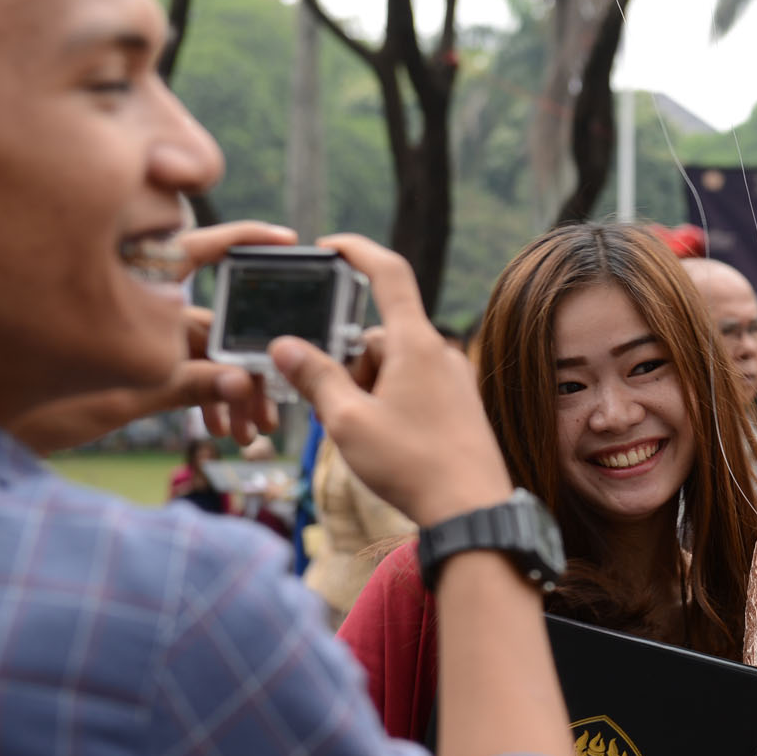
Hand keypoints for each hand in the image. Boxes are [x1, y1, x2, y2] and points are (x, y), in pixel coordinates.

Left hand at [8, 222, 295, 450]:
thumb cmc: (24, 392)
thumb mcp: (117, 395)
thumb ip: (184, 383)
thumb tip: (243, 382)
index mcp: (135, 292)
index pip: (200, 252)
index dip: (245, 242)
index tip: (287, 241)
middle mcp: (143, 309)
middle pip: (221, 324)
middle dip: (255, 364)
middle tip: (276, 403)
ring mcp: (142, 339)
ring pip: (212, 358)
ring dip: (237, 394)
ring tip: (251, 434)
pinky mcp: (140, 371)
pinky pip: (192, 381)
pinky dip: (212, 405)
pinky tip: (226, 433)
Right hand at [269, 234, 511, 526]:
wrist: (472, 510)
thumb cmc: (413, 465)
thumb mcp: (348, 421)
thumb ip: (314, 377)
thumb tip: (284, 345)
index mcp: (416, 344)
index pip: (388, 273)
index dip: (357, 250)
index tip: (329, 245)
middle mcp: (441, 354)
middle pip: (378, 336)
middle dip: (348, 365)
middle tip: (335, 409)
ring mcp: (454, 380)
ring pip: (393, 366)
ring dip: (367, 389)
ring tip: (362, 434)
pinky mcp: (459, 405)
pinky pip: (413, 388)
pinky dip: (388, 403)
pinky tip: (383, 441)